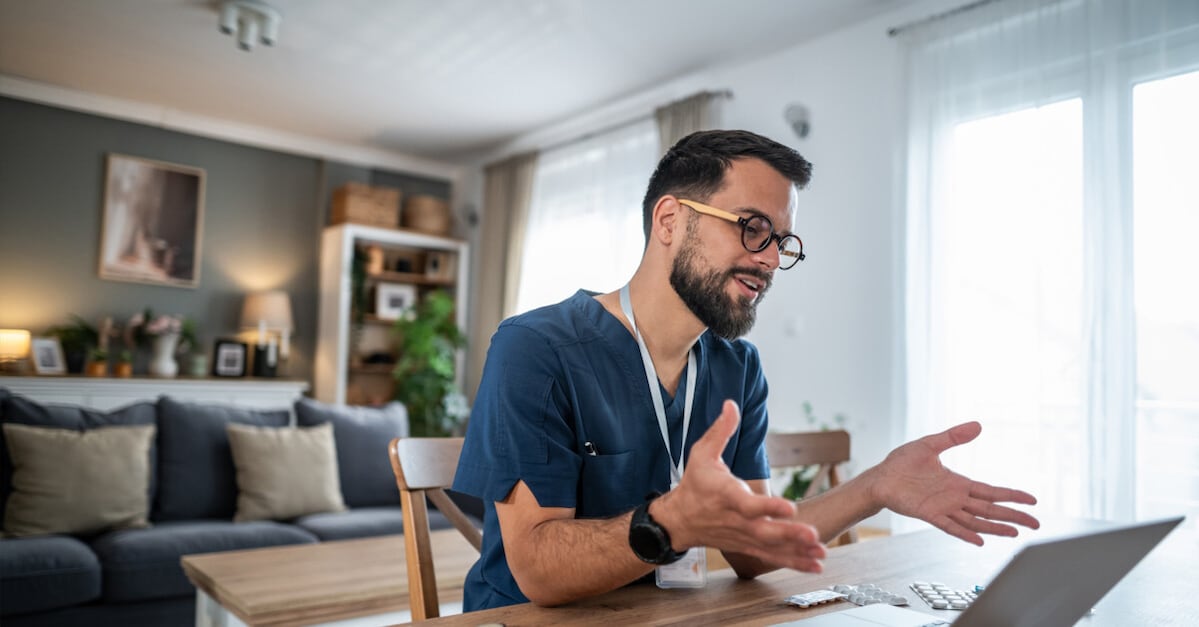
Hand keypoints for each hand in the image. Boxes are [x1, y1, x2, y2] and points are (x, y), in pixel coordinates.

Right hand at [654, 400, 826, 571]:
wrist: (679, 520)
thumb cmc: (694, 484)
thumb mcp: (701, 453)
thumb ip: (720, 430)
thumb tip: (731, 404)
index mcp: (726, 496)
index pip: (748, 504)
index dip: (769, 507)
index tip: (790, 507)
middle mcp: (736, 520)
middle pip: (765, 532)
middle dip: (790, 535)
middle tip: (813, 535)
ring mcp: (743, 537)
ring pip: (772, 548)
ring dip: (797, 552)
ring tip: (821, 554)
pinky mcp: (748, 547)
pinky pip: (772, 558)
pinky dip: (794, 563)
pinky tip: (816, 566)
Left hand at [868, 421, 1039, 544]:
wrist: (880, 477)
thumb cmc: (901, 463)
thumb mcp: (930, 445)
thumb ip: (953, 436)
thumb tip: (978, 425)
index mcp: (958, 483)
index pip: (991, 491)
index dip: (1012, 496)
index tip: (1031, 500)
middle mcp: (955, 498)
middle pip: (990, 509)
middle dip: (1013, 515)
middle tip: (1036, 523)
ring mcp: (944, 508)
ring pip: (975, 520)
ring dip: (995, 527)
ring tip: (1015, 533)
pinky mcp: (929, 514)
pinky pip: (950, 526)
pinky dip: (965, 533)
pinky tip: (980, 540)